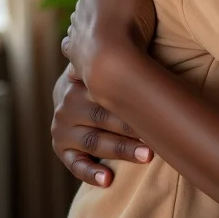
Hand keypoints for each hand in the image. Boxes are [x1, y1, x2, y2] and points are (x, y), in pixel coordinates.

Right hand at [51, 66, 152, 186]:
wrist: (72, 87)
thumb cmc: (105, 75)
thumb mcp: (108, 64)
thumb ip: (123, 59)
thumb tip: (154, 37)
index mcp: (83, 79)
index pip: (110, 93)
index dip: (134, 103)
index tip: (157, 113)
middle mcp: (70, 102)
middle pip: (105, 117)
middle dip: (133, 129)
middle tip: (158, 138)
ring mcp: (63, 126)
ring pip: (95, 141)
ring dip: (121, 150)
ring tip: (147, 156)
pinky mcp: (60, 147)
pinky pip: (75, 163)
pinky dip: (91, 172)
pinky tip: (108, 180)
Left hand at [62, 0, 155, 92]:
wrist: (111, 60)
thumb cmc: (125, 16)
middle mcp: (79, 7)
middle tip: (131, 0)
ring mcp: (75, 32)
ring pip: (84, 20)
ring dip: (97, 19)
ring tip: (114, 24)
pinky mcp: (75, 54)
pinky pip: (77, 44)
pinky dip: (84, 43)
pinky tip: (91, 46)